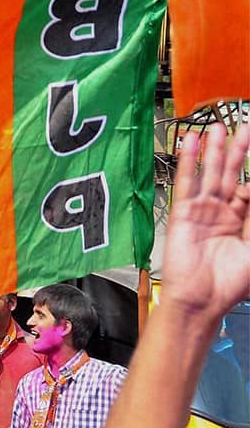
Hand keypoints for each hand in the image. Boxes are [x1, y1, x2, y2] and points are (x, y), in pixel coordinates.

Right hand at [162, 124, 248, 319]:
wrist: (202, 299)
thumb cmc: (231, 283)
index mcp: (240, 222)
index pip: (248, 190)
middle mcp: (221, 213)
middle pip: (230, 175)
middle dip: (236, 152)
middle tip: (242, 129)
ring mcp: (201, 211)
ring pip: (210, 174)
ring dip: (214, 151)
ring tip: (217, 128)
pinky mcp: (183, 212)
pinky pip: (187, 182)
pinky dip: (188, 162)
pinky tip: (191, 143)